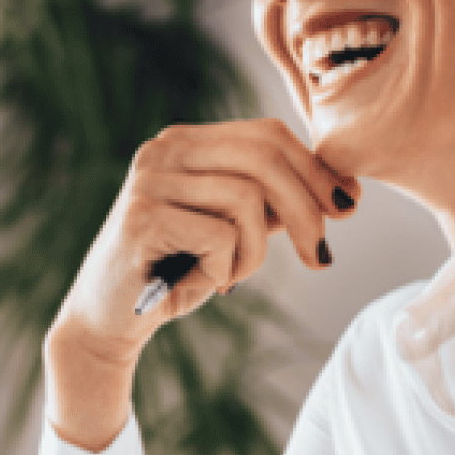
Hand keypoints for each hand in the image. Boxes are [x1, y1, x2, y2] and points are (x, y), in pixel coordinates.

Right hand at [43, 119, 357, 449]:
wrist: (108, 321)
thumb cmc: (174, 273)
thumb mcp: (233, 231)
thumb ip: (272, 203)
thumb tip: (341, 190)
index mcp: (185, 142)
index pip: (267, 134)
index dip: (315, 169)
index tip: (346, 208)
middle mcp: (162, 149)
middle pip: (265, 157)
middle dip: (308, 208)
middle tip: (320, 255)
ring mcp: (148, 180)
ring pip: (247, 199)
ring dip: (255, 251)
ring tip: (232, 275)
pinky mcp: (141, 217)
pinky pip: (221, 236)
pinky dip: (226, 268)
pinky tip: (204, 282)